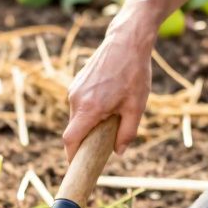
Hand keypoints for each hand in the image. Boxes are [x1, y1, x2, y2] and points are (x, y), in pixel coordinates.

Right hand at [62, 7, 154, 159]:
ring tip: (112, 114)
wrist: (126, 41)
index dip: (71, 156)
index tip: (77, 166)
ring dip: (90, 123)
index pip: (71, 140)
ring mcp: (74, 89)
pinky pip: (79, 104)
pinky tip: (108, 100)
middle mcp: (76, 99)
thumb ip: (127, 133)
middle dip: (86, 139)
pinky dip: (89, 111)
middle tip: (105, 142)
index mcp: (89, 108)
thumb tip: (118, 152)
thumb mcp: (136, 107)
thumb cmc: (134, 73)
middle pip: (75, 130)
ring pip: (77, 117)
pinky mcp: (77, 83)